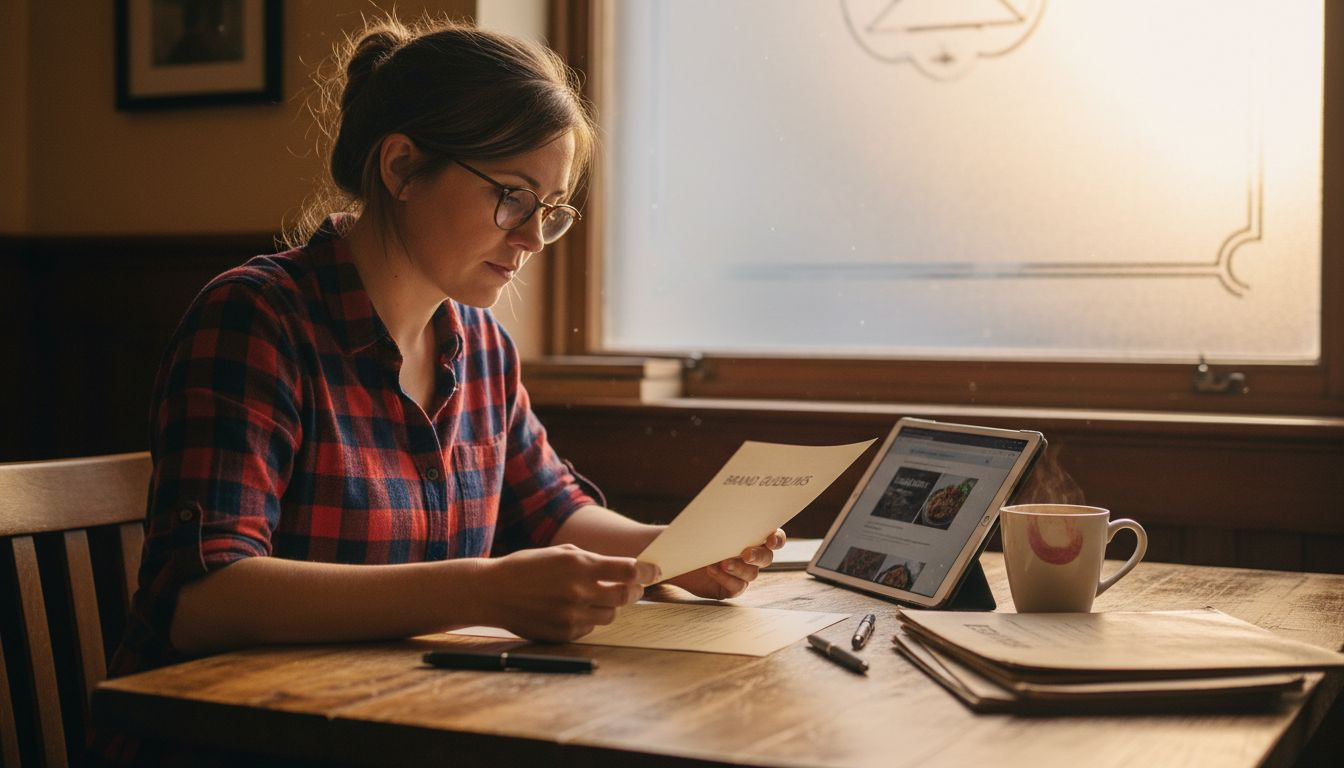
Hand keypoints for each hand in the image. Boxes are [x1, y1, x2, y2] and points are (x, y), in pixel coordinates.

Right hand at [480, 544, 659, 641]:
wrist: (492, 592)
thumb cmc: (527, 567)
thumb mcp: (561, 553)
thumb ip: (592, 560)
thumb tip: (624, 569)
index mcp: (579, 565)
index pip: (628, 571)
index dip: (647, 571)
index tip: (655, 571)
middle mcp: (578, 591)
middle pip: (625, 596)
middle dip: (633, 590)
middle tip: (632, 587)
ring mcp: (571, 616)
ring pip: (610, 616)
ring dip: (610, 606)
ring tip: (598, 597)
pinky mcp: (564, 634)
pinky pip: (590, 629)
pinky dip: (589, 619)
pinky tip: (575, 609)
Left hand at [665, 529, 785, 599]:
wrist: (677, 554)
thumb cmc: (695, 535)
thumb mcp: (708, 524)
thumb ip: (723, 521)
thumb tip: (733, 510)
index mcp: (752, 537)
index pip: (775, 537)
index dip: (777, 539)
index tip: (770, 539)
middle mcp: (751, 556)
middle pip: (766, 557)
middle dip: (757, 555)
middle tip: (746, 553)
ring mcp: (742, 573)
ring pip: (751, 573)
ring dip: (738, 568)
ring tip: (722, 563)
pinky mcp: (730, 587)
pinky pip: (736, 586)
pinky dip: (725, 578)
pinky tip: (712, 570)